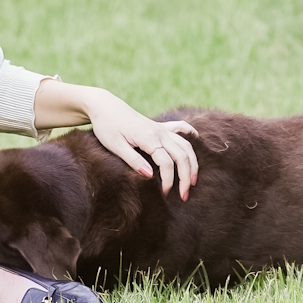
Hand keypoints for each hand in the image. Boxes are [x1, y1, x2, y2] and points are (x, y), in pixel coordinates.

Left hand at [84, 95, 198, 198]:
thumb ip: (133, 160)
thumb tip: (150, 176)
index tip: (164, 194)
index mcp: (148, 138)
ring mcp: (162, 128)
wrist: (105, 107)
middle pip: (182, 155)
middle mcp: (160, 132)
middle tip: (184, 196)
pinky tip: (197, 144)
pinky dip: (192, 137)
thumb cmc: (107, 127)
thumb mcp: (115, 146)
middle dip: (186, 177)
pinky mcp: (161, 126)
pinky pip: (182, 129)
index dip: (168, 180)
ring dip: (192, 163)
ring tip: (193, 181)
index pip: (166, 163)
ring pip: (186, 145)